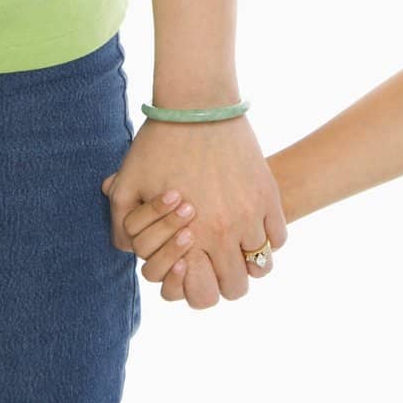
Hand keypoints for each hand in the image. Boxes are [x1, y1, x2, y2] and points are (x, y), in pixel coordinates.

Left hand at [102, 116, 285, 308]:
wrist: (198, 107)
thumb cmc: (156, 146)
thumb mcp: (124, 190)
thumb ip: (123, 231)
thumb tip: (134, 253)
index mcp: (189, 238)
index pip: (203, 295)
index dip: (197, 290)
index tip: (192, 271)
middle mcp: (225, 232)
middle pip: (237, 287)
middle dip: (225, 281)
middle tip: (214, 262)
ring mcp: (252, 213)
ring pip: (262, 265)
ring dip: (248, 260)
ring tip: (235, 244)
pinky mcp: (268, 193)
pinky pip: (279, 235)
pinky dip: (267, 238)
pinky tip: (251, 225)